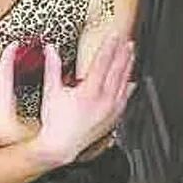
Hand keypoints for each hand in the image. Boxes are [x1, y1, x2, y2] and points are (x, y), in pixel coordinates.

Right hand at [35, 35, 135, 165]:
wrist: (61, 146)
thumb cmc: (54, 122)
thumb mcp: (51, 91)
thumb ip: (52, 67)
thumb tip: (51, 49)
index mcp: (89, 92)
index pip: (103, 63)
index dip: (109, 47)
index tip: (113, 36)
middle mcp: (104, 100)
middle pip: (118, 71)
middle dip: (123, 54)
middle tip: (126, 41)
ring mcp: (111, 110)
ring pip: (124, 83)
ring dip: (128, 67)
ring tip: (131, 55)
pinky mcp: (113, 118)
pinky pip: (126, 99)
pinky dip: (129, 88)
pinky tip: (132, 82)